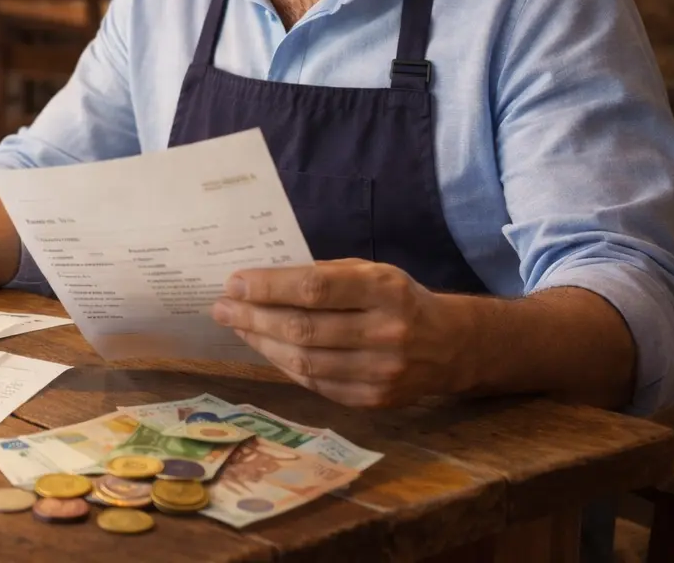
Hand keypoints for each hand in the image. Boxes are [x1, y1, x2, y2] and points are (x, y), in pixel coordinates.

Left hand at [210, 259, 468, 407]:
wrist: (452, 346)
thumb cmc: (398, 299)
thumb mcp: (371, 272)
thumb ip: (323, 275)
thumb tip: (259, 282)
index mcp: (385, 290)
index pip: (314, 288)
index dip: (268, 287)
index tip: (234, 283)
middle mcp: (387, 332)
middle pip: (304, 329)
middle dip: (253, 317)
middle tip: (222, 308)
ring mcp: (382, 372)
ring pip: (305, 361)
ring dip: (261, 343)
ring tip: (237, 326)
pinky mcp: (375, 400)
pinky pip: (316, 383)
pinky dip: (284, 365)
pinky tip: (266, 348)